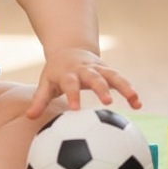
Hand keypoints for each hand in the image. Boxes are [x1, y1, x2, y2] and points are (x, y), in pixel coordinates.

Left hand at [26, 47, 141, 117]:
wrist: (70, 50)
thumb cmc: (56, 72)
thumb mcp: (46, 82)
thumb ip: (39, 99)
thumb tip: (29, 117)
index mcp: (68, 73)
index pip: (69, 83)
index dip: (72, 95)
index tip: (75, 109)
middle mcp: (84, 69)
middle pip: (93, 77)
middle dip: (100, 88)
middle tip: (107, 101)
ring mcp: (99, 69)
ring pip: (113, 75)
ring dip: (123, 86)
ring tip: (134, 99)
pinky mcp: (109, 71)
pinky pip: (121, 80)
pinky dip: (130, 91)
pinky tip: (138, 104)